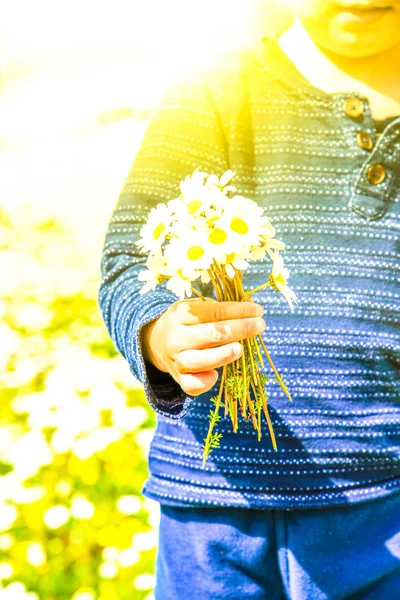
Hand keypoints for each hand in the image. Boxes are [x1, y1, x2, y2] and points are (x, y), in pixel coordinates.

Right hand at [141, 296, 265, 396]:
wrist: (156, 342)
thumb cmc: (185, 322)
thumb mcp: (197, 308)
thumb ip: (222, 308)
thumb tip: (253, 305)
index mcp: (181, 315)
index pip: (215, 312)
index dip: (239, 311)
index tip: (259, 311)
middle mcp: (177, 338)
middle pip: (212, 334)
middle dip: (240, 329)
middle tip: (260, 325)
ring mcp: (177, 360)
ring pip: (201, 361)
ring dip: (223, 355)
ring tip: (240, 349)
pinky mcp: (179, 378)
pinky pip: (192, 385)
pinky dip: (205, 382)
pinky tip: (216, 375)